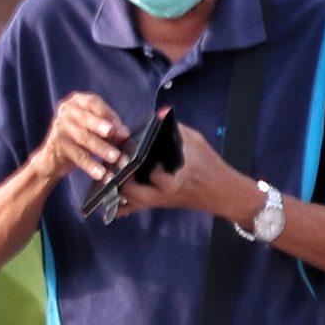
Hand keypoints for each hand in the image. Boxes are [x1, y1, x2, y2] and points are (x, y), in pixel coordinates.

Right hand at [29, 91, 131, 187]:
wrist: (52, 158)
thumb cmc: (78, 138)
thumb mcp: (94, 129)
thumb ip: (110, 129)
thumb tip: (124, 133)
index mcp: (77, 102)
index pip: (93, 103)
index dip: (107, 113)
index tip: (119, 126)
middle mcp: (66, 111)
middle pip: (86, 118)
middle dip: (101, 126)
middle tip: (113, 133)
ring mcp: (59, 127)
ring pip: (83, 137)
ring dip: (101, 148)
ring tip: (114, 157)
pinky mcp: (56, 145)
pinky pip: (76, 156)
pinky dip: (90, 165)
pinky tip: (101, 173)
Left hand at [110, 119, 259, 222]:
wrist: (219, 190)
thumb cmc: (207, 163)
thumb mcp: (194, 141)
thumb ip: (174, 129)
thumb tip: (157, 115)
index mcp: (175, 179)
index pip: (155, 176)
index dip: (142, 165)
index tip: (133, 151)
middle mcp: (162, 194)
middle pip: (134, 193)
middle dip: (121, 179)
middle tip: (112, 161)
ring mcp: (156, 202)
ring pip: (129, 203)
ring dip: (115, 189)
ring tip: (108, 170)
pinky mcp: (154, 205)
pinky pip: (130, 209)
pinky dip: (117, 203)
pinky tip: (106, 191)